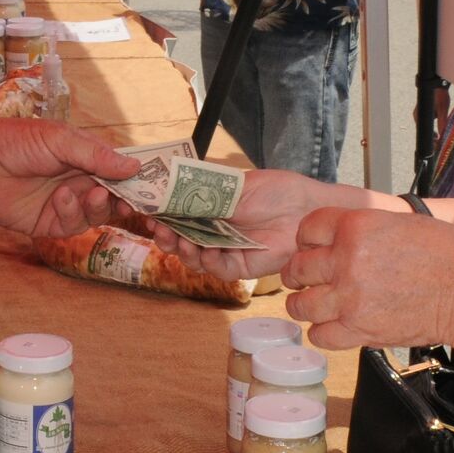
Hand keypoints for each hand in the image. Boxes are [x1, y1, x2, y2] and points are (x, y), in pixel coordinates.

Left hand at [0, 117, 137, 237]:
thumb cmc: (19, 141)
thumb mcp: (62, 140)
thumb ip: (97, 156)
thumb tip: (135, 166)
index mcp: (87, 159)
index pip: (121, 172)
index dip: (139, 180)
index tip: (157, 187)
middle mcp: (81, 182)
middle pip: (116, 198)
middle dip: (127, 200)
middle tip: (134, 201)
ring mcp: (66, 205)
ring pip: (98, 214)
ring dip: (98, 205)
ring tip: (93, 192)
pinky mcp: (49, 223)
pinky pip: (73, 224)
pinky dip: (71, 211)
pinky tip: (60, 197)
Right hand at [135, 168, 347, 279]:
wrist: (306, 207)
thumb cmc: (276, 190)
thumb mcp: (234, 183)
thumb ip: (204, 188)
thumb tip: (172, 184)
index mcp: (209, 209)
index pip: (177, 216)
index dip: (161, 216)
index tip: (147, 211)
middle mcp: (214, 231)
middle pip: (180, 239)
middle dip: (166, 236)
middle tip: (158, 228)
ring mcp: (226, 249)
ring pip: (194, 258)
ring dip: (182, 250)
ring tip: (179, 241)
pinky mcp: (241, 266)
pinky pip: (217, 269)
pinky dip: (207, 263)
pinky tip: (205, 252)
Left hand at [282, 207, 453, 350]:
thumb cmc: (447, 255)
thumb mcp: (400, 222)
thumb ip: (363, 228)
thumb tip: (338, 237)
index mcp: (356, 226)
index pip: (307, 229)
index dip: (306, 239)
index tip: (311, 248)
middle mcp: (347, 260)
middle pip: (297, 268)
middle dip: (299, 274)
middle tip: (308, 279)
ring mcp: (350, 298)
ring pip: (299, 304)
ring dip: (305, 304)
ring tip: (318, 304)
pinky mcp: (359, 330)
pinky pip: (319, 335)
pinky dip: (323, 331)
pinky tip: (335, 325)